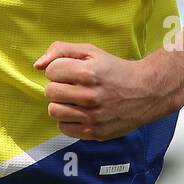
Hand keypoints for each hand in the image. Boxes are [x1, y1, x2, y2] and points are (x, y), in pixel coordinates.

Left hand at [33, 41, 180, 140]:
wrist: (145, 92)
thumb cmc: (115, 69)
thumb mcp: (91, 51)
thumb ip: (61, 50)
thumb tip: (37, 65)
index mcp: (88, 72)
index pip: (51, 71)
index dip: (58, 69)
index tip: (70, 70)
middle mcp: (89, 96)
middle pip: (50, 92)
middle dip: (58, 86)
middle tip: (72, 85)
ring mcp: (92, 117)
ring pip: (54, 111)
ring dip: (61, 104)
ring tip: (75, 99)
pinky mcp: (95, 132)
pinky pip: (63, 128)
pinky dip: (68, 120)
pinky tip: (79, 112)